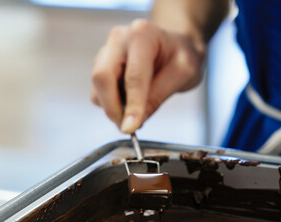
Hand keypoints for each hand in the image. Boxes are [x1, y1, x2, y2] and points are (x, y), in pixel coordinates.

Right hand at [91, 19, 205, 133]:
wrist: (174, 45)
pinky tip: (129, 100)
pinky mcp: (100, 65)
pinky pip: (98, 91)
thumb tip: (134, 122)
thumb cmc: (181, 55)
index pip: (133, 75)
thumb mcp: (183, 74)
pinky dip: (111, 103)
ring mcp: (106, 51)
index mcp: (143, 34)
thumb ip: (158, 96)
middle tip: (127, 127)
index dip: (132, 104)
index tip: (131, 128)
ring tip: (136, 109)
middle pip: (102, 76)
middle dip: (112, 107)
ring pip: (97, 87)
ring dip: (112, 106)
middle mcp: (119, 39)